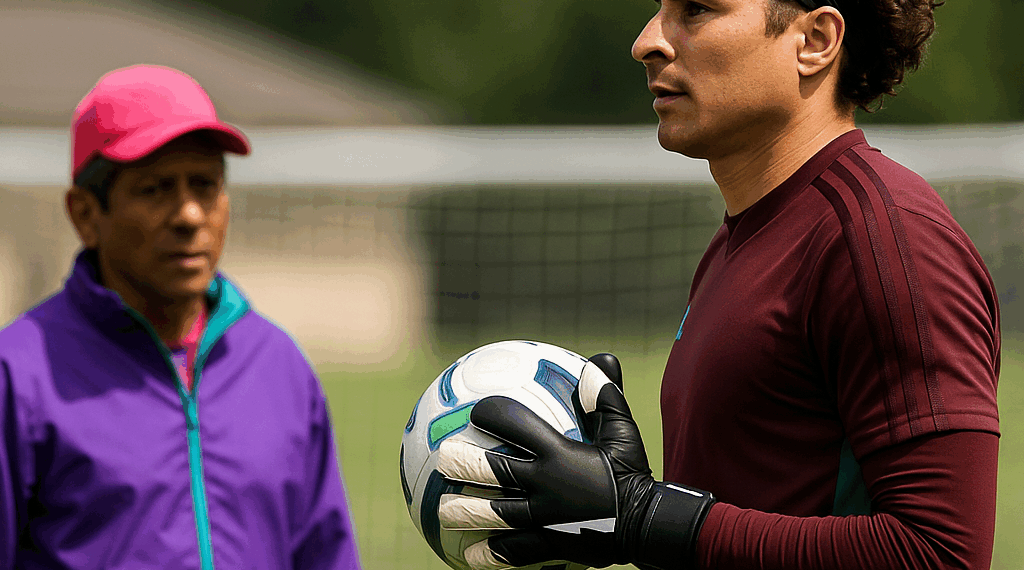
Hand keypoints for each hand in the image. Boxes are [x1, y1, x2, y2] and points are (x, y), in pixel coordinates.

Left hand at [435, 353, 714, 569]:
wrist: (649, 525)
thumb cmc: (632, 472)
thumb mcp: (624, 432)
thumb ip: (606, 396)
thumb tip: (601, 357)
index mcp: (561, 454)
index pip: (519, 427)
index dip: (495, 415)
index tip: (477, 411)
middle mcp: (548, 485)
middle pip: (497, 473)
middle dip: (467, 465)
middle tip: (443, 460)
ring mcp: (547, 518)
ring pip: (499, 515)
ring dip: (469, 512)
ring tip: (443, 511)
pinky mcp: (552, 544)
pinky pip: (517, 552)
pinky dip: (493, 553)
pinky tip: (470, 555)